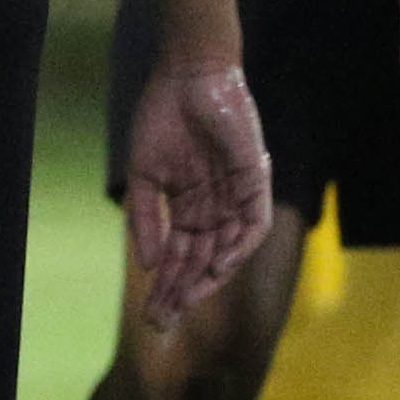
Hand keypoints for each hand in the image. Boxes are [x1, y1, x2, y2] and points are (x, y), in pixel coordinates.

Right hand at [120, 55, 274, 320]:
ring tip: (183, 303)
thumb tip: (149, 264)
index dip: (166, 286)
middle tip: (162, 322)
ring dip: (207, 278)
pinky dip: (237, 248)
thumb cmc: (162, 117)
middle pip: (201, 261)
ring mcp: (235, 196)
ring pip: (226, 250)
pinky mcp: (255, 182)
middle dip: (182, 293)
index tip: (150, 315)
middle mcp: (215, 207)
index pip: (180, 256)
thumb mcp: (145, 174)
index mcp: (188, 205)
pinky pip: (252, 224)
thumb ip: (146, 219)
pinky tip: (216, 267)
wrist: (189, 76)